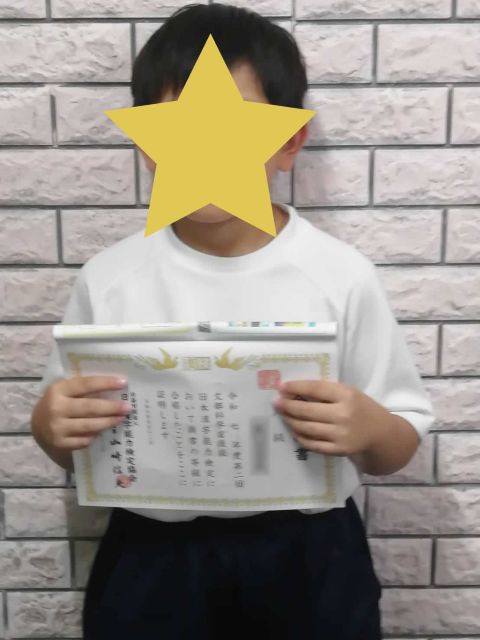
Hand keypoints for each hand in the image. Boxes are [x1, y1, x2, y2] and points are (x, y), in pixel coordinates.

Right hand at [32, 375, 129, 451]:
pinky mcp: (61, 444)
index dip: (105, 383)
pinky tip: (104, 432)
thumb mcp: (65, 391)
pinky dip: (96, 435)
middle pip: (89, 407)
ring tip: (122, 418)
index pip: (85, 384)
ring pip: (89, 425)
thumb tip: (115, 387)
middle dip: (111, 407)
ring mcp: (57, 428)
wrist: (37, 426)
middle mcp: (56, 408)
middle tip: (128, 406)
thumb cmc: (59, 403)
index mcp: (58, 390)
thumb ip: (83, 388)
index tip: (123, 382)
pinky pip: (85, 440)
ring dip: (108, 422)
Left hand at [272, 379, 388, 457]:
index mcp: (347, 395)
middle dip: (287, 405)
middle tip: (276, 402)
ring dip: (290, 420)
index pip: (315, 389)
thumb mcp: (348, 393)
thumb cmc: (360, 408)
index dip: (296, 387)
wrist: (380, 433)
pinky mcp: (338, 450)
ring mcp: (340, 435)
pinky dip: (299, 436)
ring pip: (306, 428)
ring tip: (282, 415)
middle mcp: (343, 415)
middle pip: (307, 410)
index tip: (281, 386)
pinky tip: (293, 429)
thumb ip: (326, 392)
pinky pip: (312, 443)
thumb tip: (295, 391)